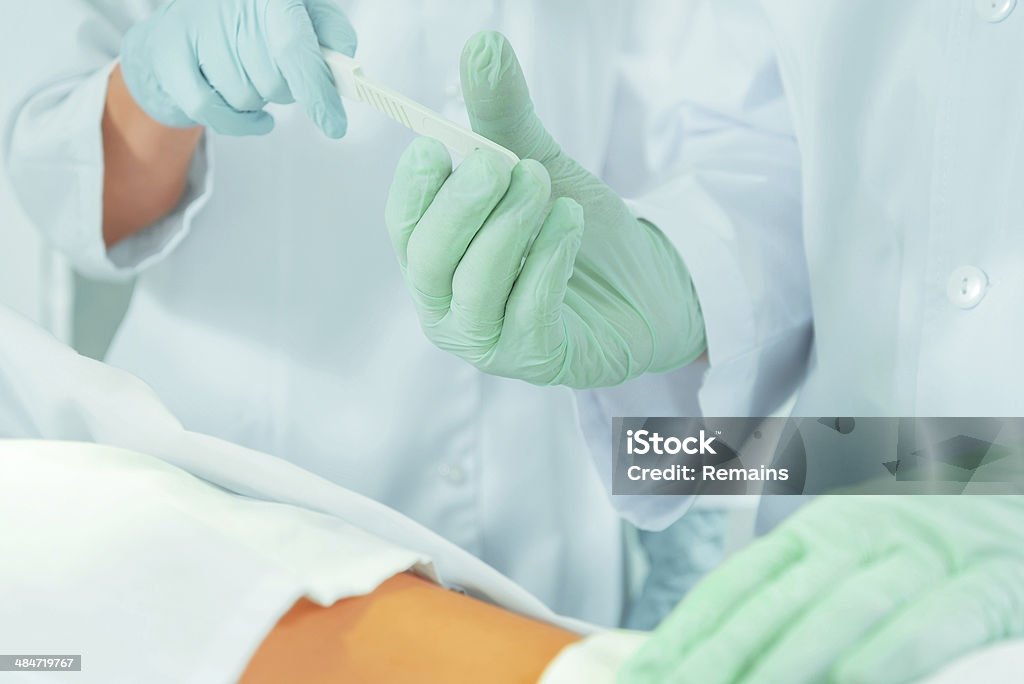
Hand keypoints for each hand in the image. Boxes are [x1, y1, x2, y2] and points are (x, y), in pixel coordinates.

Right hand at [120, 0, 355, 136]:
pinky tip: (253, 114)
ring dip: (257, 100)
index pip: (294, 48)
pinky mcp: (169, 52)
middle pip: (273, 82)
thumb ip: (331, 34)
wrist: (194, 18)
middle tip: (275, 69)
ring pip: (244, 99)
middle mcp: (229, 3)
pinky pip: (210, 110)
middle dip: (285, 90)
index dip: (317, 89)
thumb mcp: (304, 14)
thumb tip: (343, 64)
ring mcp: (195, 26)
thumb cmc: (259, 21)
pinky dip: (238, 122)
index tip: (334, 124)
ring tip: (250, 74)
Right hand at [385, 32, 704, 388]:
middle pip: (430, 260)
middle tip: (503, 164)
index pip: (405, 228)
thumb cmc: (573, 228)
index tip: (436, 146)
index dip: (415, 189)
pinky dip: (548, 259)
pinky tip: (571, 222)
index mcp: (437, 258)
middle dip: (463, 206)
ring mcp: (489, 340)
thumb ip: (504, 116)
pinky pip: (528, 310)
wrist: (642, 284)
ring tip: (545, 186)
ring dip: (511, 228)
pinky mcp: (535, 357)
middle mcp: (449, 306)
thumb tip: (482, 45)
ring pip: (476, 286)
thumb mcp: (538, 164)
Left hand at [619, 496, 1023, 683]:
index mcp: (813, 531)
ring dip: (787, 660)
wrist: (1008, 499)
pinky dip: (890, 652)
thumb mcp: (844, 554)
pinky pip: (931, 620)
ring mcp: (918, 557)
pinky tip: (852, 678)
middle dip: (715, 658)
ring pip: (841, 609)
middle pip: (772, 602)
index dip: (685, 633)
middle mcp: (855, 537)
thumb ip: (788, 594)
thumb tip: (711, 651)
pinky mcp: (982, 585)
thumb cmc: (913, 542)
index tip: (643, 676)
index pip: (733, 585)